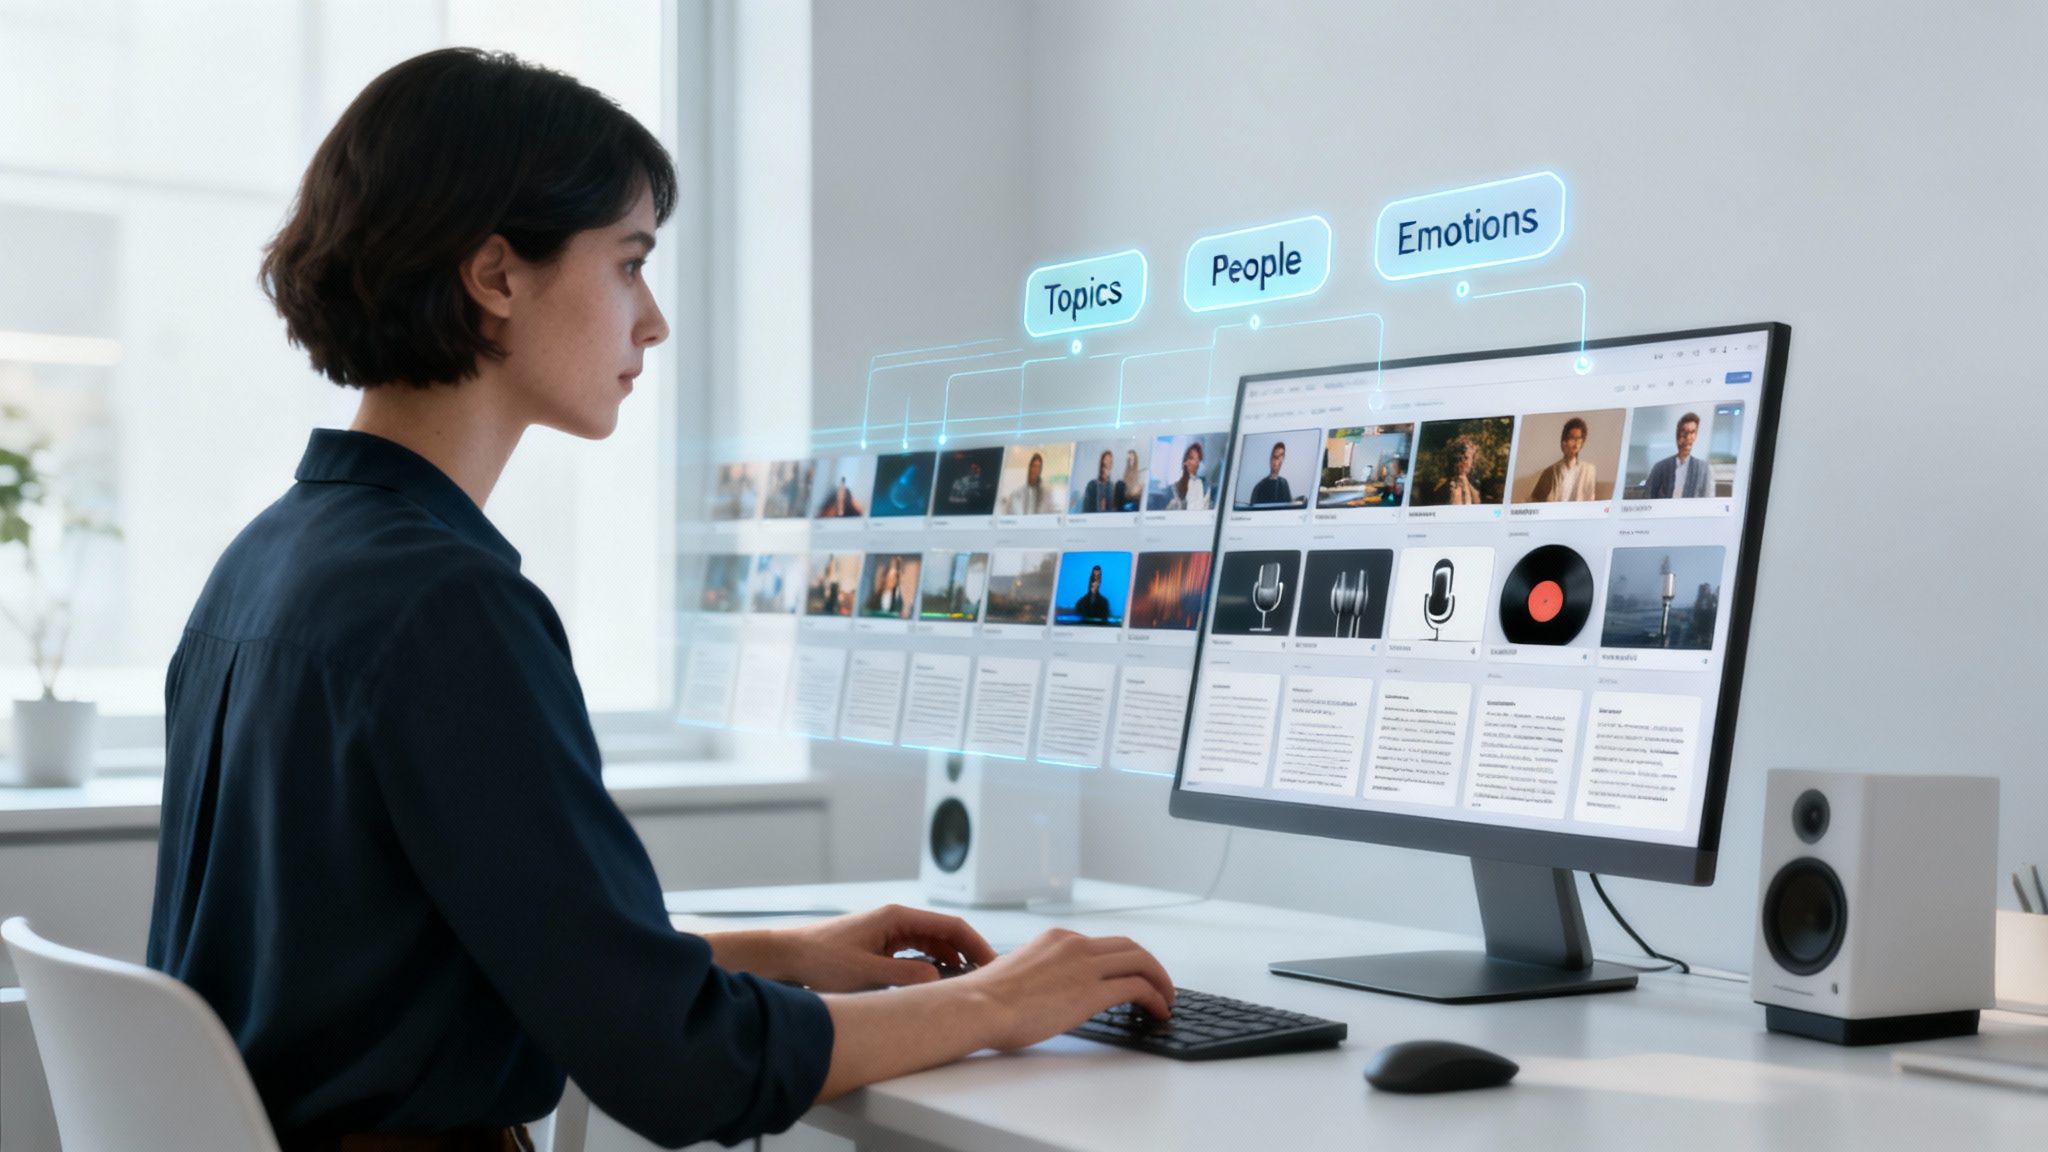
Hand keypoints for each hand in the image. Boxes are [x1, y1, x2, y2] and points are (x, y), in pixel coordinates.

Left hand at [773, 904, 997, 992]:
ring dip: (952, 962)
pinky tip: (938, 985)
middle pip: (946, 935)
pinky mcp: (882, 947)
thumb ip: (903, 978)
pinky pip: (918, 955)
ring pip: (933, 945)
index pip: (951, 926)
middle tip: (988, 979)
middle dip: (969, 955)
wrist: (788, 956)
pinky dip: (933, 967)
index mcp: (898, 918)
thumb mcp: (864, 973)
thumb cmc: (820, 958)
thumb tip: (939, 983)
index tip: (994, 964)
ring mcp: (890, 933)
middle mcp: (897, 921)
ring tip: (967, 985)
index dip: (977, 945)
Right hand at [955, 927, 1174, 1050]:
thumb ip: (1039, 973)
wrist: (978, 1006)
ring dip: (1160, 980)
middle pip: (1128, 946)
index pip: (1100, 944)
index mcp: (1056, 939)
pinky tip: (1159, 1010)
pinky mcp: (1091, 991)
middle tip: (1159, 984)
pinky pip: (1138, 987)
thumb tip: (1045, 991)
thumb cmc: (985, 999)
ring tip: (1166, 999)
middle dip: (1149, 965)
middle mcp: (1074, 945)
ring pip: (1140, 961)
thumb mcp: (1017, 972)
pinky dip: (1155, 997)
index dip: (1121, 961)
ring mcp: (1084, 966)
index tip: (1127, 976)